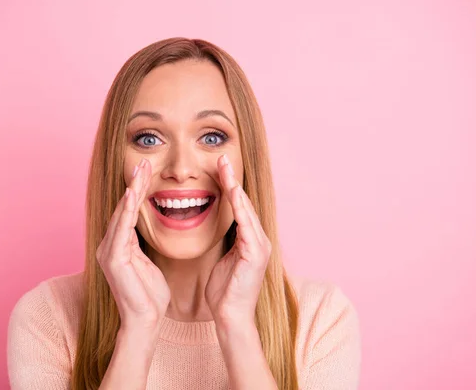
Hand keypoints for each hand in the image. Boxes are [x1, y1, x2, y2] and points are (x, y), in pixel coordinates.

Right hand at [96, 158, 169, 331]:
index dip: (137, 191)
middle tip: (143, 163)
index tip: (147, 172)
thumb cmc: (150, 295)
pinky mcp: (112, 258)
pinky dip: (126, 210)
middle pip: (123, 208)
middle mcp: (109, 245)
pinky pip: (121, 229)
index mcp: (118, 245)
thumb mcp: (148, 262)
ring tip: (140, 171)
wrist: (145, 321)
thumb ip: (143, 243)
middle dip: (134, 185)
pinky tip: (132, 195)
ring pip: (121, 214)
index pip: (128, 212)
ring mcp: (108, 251)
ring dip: (131, 192)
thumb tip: (148, 225)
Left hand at [205, 155, 271, 325]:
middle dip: (232, 179)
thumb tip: (215, 224)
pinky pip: (247, 226)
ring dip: (235, 188)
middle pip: (244, 202)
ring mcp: (260, 246)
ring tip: (225, 168)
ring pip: (247, 210)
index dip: (228, 186)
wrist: (230, 317)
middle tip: (221, 158)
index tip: (217, 167)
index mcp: (250, 240)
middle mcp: (259, 239)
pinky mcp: (257, 254)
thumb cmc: (223, 291)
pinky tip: (232, 193)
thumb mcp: (222, 259)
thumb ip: (223, 241)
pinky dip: (240, 208)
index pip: (238, 207)